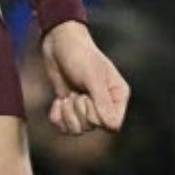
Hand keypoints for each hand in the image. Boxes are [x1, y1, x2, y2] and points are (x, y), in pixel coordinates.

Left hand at [42, 20, 129, 134]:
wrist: (58, 44)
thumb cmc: (80, 55)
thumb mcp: (92, 77)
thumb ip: (102, 102)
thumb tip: (112, 127)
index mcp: (117, 96)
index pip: (113, 125)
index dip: (97, 117)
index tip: (88, 98)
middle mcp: (104, 104)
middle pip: (93, 127)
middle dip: (79, 112)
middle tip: (77, 92)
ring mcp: (86, 107)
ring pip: (78, 130)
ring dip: (67, 115)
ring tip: (66, 98)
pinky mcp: (70, 108)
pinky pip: (63, 128)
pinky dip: (57, 117)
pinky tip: (58, 102)